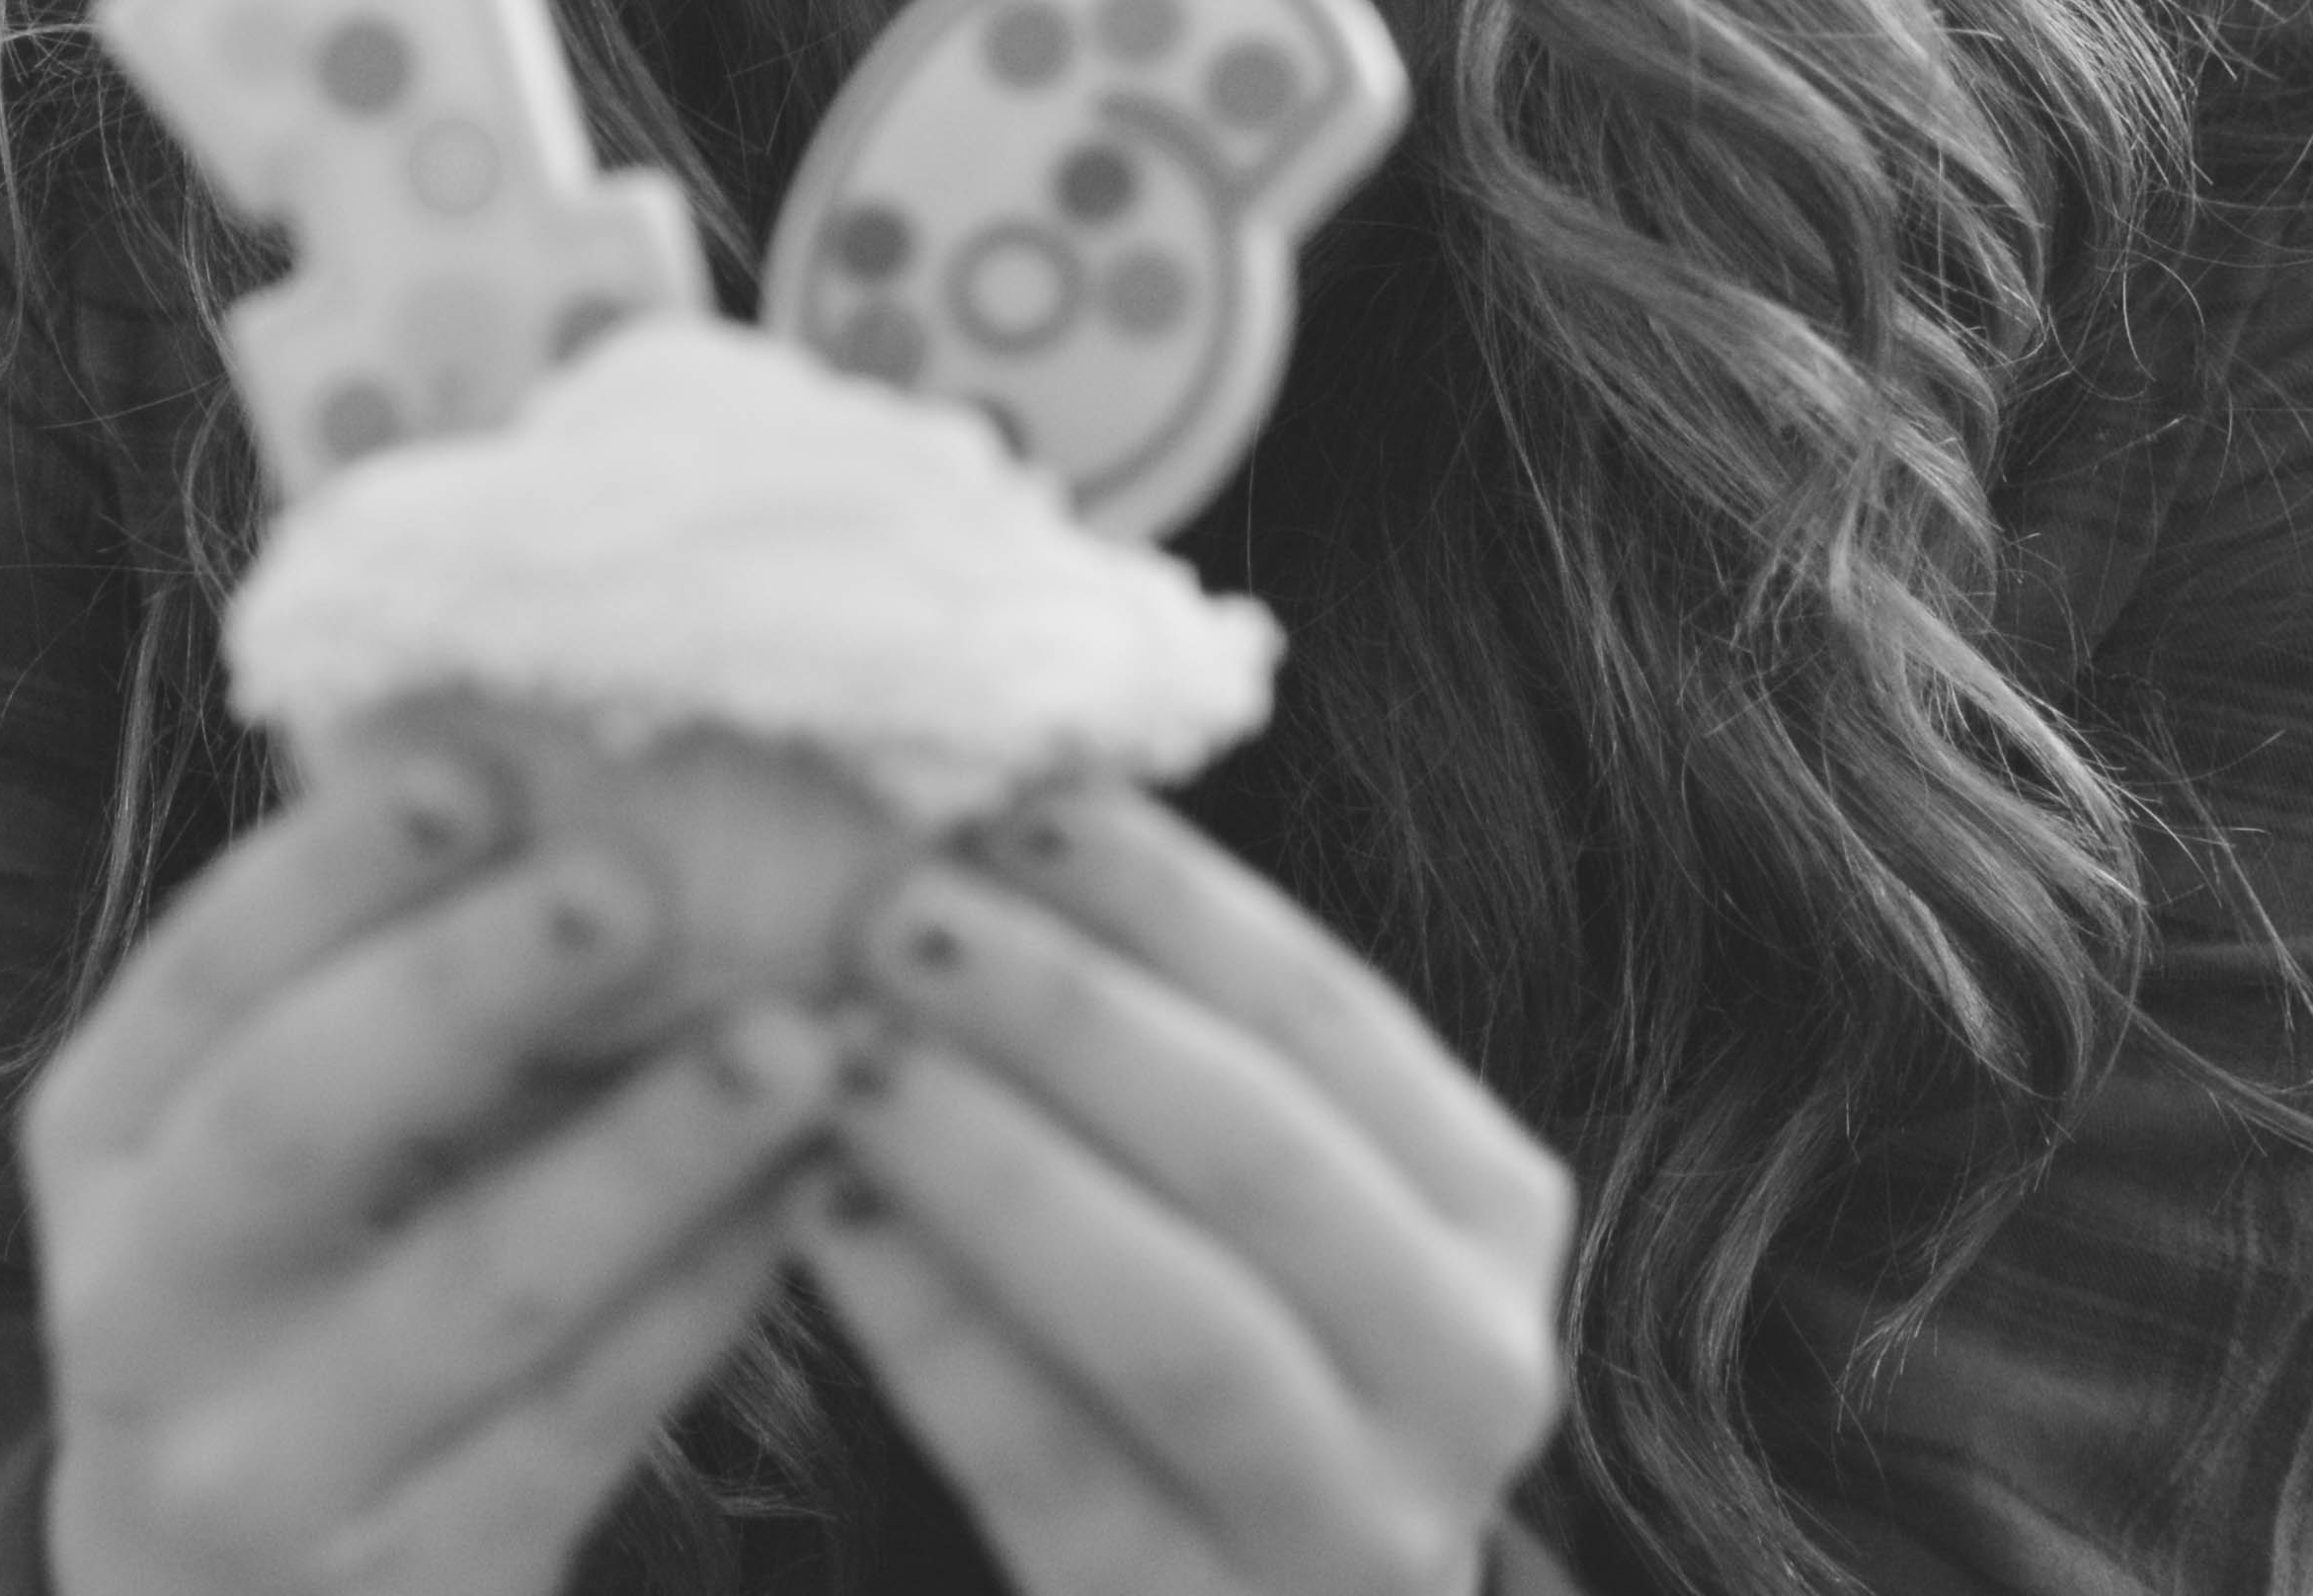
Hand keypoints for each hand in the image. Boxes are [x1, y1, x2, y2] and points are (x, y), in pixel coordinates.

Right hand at [24, 730, 840, 1595]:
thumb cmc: (300, 1295)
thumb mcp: (271, 1140)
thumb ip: (386, 972)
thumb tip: (573, 737)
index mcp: (106, 1140)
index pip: (204, 976)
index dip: (337, 867)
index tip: (480, 763)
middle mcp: (144, 1301)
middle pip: (294, 1119)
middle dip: (466, 987)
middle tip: (637, 886)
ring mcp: (259, 1463)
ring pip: (471, 1290)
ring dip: (649, 1154)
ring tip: (799, 1042)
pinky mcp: (406, 1585)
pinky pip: (581, 1422)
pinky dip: (704, 1294)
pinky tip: (811, 1192)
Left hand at [797, 783, 1571, 1595]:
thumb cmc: (1215, 1354)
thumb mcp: (1256, 1197)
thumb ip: (1174, 1032)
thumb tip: (1011, 790)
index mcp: (1489, 1212)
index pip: (1325, 1012)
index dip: (1163, 896)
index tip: (1006, 795)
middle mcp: (1471, 1371)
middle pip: (1259, 1153)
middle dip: (1065, 1014)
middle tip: (889, 910)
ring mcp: (1360, 1530)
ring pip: (1180, 1324)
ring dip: (999, 1165)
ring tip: (841, 1054)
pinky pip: (1063, 1472)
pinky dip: (937, 1336)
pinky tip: (823, 1217)